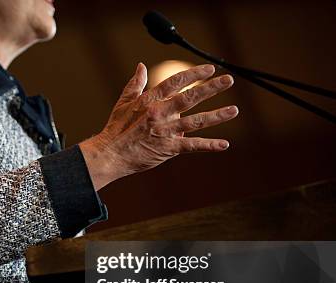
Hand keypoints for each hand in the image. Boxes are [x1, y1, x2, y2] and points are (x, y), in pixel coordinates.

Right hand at [79, 63, 237, 190]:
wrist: (110, 154)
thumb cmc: (115, 129)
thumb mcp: (124, 102)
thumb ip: (135, 84)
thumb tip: (140, 66)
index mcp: (150, 100)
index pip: (176, 82)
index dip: (194, 74)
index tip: (209, 68)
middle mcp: (160, 113)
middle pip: (191, 97)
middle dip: (211, 88)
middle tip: (228, 80)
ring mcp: (165, 130)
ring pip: (196, 121)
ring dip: (217, 115)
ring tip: (234, 110)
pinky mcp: (168, 148)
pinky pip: (192, 145)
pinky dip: (208, 145)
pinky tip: (224, 144)